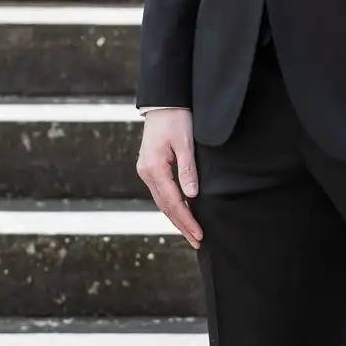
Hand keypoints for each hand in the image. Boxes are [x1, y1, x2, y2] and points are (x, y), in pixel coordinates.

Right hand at [137, 107, 202, 248]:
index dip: (187, 220)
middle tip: (197, 241)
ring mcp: (146, 171)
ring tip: (191, 234)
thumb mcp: (186, 143)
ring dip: (177, 219)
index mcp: (154, 168)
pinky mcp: (150, 168)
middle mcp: (146, 173)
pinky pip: (161, 193)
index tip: (199, 234)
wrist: (163, 103)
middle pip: (165, 207)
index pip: (172, 202)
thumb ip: (188, 170)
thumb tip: (191, 196)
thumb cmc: (176, 119)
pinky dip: (172, 207)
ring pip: (162, 202)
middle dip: (182, 225)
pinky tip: (182, 214)